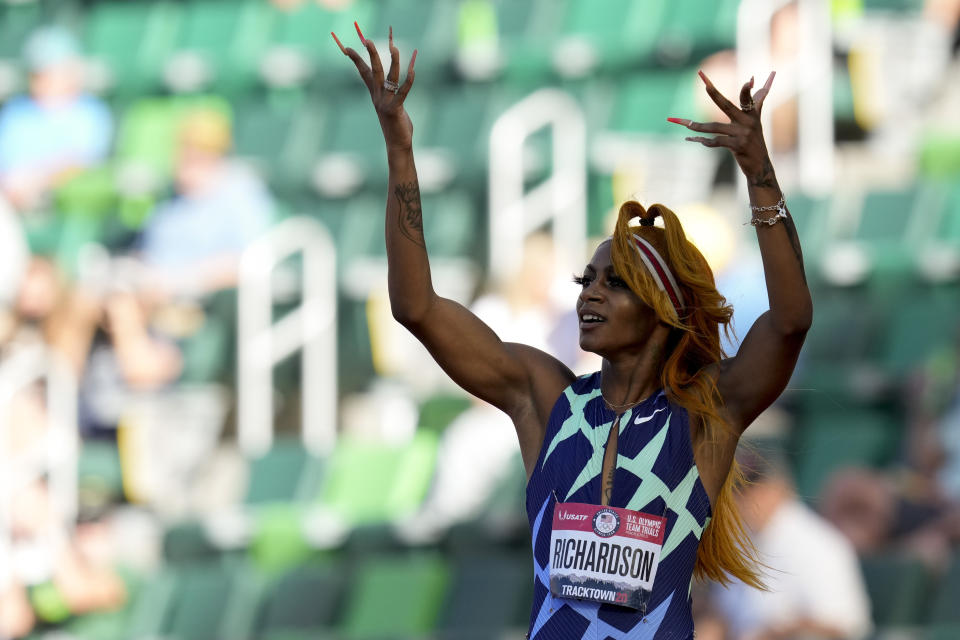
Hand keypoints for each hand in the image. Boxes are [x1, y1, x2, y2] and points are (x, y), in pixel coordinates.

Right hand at [332, 23, 416, 151]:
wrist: (397, 145)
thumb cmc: (396, 125)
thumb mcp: (392, 106)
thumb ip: (392, 94)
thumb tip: (392, 83)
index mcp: (375, 95)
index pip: (363, 73)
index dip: (356, 60)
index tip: (347, 48)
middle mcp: (377, 97)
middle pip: (373, 71)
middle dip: (371, 55)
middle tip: (367, 40)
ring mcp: (385, 103)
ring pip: (389, 78)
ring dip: (393, 61)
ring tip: (394, 47)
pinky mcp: (395, 110)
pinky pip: (402, 92)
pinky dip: (408, 81)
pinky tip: (413, 69)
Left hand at [668, 71, 776, 187]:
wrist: (760, 165)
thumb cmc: (755, 141)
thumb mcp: (757, 120)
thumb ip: (757, 100)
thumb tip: (758, 78)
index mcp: (752, 114)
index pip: (747, 98)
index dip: (746, 89)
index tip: (748, 80)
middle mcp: (748, 122)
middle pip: (727, 105)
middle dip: (714, 93)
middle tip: (704, 84)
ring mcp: (743, 134)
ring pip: (714, 127)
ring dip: (697, 126)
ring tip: (684, 124)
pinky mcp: (738, 146)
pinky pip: (716, 141)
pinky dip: (704, 141)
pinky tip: (695, 139)